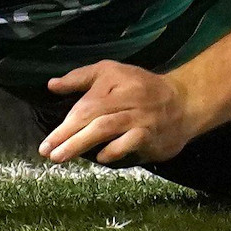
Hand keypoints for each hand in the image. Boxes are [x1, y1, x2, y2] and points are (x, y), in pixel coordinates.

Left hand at [39, 61, 195, 163]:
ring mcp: (139, 116)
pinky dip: (114, 150)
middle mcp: (126, 96)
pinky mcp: (151, 133)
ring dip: (81, 143)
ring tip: (61, 157)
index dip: (65, 123)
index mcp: (114, 79)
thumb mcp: (112, 73)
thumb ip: (81, 78)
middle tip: (48, 152)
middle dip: (67, 135)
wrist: (184, 101)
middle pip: (91, 115)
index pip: (85, 102)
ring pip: (106, 128)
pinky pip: (130, 141)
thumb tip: (52, 85)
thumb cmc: (142, 87)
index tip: (46, 142)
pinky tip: (100, 158)